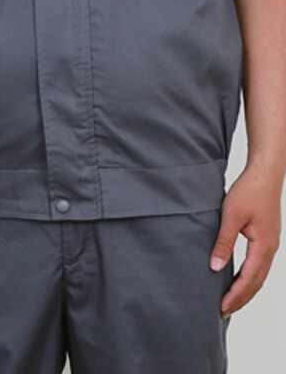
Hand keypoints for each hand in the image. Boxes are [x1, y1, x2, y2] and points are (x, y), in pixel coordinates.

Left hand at [209, 162, 281, 317]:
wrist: (265, 173)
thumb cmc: (249, 191)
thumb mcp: (231, 215)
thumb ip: (224, 242)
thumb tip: (215, 267)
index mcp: (263, 246)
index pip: (249, 279)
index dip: (235, 295)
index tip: (221, 307)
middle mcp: (271, 248)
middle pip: (257, 282)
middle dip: (241, 298)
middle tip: (223, 311)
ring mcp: (271, 243)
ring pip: (260, 275)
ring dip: (245, 289)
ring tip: (230, 300)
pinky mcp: (267, 237)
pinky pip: (259, 264)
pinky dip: (249, 276)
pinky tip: (238, 277)